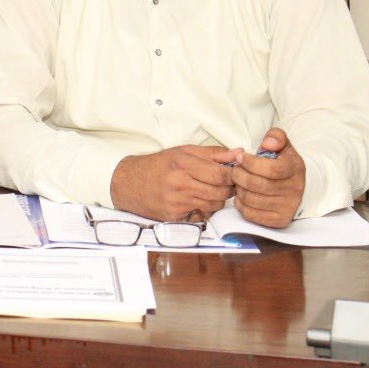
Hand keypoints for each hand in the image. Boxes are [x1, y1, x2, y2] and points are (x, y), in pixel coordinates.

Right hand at [109, 145, 241, 221]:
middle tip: (228, 184)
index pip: (221, 175)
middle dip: (229, 189)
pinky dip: (204, 208)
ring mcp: (176, 202)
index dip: (234, 176)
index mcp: (183, 164)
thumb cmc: (158, 165)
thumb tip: (240, 153)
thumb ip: (213, 153)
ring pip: (214, 205)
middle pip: (221, 192)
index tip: (236, 174)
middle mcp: (180, 183)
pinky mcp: (174, 216)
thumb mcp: (183, 151)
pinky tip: (197, 200)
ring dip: (218, 199)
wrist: (128, 183)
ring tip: (211, 190)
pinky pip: (201, 215)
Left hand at [231, 128, 305, 227]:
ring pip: (250, 199)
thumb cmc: (282, 163)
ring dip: (238, 189)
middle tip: (235, 170)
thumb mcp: (282, 144)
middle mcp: (295, 190)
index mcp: (296, 169)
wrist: (294, 186)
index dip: (250, 163)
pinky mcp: (279, 220)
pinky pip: (250, 213)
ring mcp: (288, 207)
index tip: (241, 157)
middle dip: (239, 175)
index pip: (271, 169)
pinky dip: (240, 204)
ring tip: (239, 182)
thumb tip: (268, 144)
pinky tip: (243, 194)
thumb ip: (275, 137)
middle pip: (256, 185)